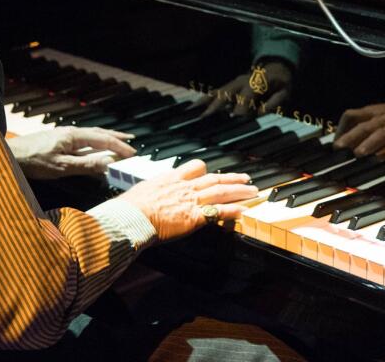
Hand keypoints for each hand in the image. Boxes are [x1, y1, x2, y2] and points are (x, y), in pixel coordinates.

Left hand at [7, 126, 135, 179]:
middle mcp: (71, 133)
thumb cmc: (33, 161)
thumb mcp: (62, 167)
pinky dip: (94, 144)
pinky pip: (82, 141)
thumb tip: (107, 164)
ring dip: (106, 139)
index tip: (132, 153)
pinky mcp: (58, 141)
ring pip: (91, 136)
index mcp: (74, 136)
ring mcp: (64, 136)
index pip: (103, 140)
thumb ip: (85, 166)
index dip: (119, 147)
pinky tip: (94, 149)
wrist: (10, 155)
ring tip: (117, 142)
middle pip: (99, 134)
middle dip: (116, 138)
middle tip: (131, 141)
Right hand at [116, 159, 258, 241]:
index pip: (195, 168)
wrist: (132, 216)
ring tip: (253, 191)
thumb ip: (152, 192)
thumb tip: (147, 195)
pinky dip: (233, 211)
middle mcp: (185, 187)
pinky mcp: (194, 217)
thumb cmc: (131, 206)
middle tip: (246, 178)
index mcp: (172, 179)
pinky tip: (244, 210)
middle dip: (232, 179)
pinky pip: (218, 212)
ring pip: (221, 192)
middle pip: (214, 179)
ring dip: (239, 191)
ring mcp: (191, 201)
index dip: (207, 171)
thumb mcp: (142, 191)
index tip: (215, 173)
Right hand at [202, 60, 293, 116]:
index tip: (233, 121)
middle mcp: (241, 82)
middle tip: (204, 118)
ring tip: (192, 112)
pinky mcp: (230, 85)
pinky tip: (194, 107)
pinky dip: (204, 99)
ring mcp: (234, 82)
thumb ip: (274, 103)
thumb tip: (260, 113)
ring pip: (217, 92)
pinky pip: (215, 92)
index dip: (240, 109)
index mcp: (256, 83)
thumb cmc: (281, 82)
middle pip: (226, 93)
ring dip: (204, 102)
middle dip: (215, 106)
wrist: (276, 66)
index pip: (245, 97)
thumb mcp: (284, 92)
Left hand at [333, 96, 384, 158]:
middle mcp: (383, 119)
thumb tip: (343, 139)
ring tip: (359, 153)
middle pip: (364, 126)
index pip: (352, 115)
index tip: (333, 143)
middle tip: (338, 148)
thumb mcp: (381, 115)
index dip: (341, 128)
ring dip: (370, 144)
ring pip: (381, 134)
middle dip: (350, 137)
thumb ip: (364, 125)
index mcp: (374, 113)